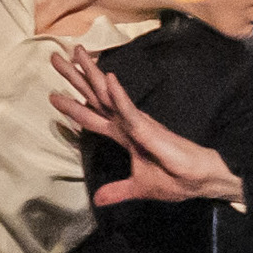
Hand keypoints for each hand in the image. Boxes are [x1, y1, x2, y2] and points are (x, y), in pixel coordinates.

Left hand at [48, 46, 249, 207]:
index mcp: (124, 136)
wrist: (200, 180)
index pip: (92, 118)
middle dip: (75, 78)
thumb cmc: (175, 179)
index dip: (72, 107)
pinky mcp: (149, 129)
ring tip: (76, 52)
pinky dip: (118, 96)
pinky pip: (129, 111)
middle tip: (54, 57)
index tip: (52, 95)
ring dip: (91, 75)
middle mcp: (127, 124)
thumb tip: (97, 200)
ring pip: (108, 96)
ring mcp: (138, 123)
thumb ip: (117, 191)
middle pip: (95, 98)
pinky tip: (108, 79)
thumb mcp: (139, 187)